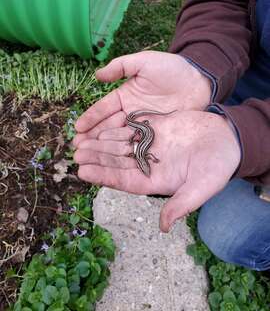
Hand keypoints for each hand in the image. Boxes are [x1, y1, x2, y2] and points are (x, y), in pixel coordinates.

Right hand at [73, 51, 210, 145]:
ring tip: (89, 158)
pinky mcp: (155, 136)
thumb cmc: (172, 69)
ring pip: (120, 139)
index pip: (103, 109)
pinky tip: (113, 162)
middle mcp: (130, 113)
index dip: (90, 118)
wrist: (200, 82)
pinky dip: (125, 153)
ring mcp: (142, 126)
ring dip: (105, 148)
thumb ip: (121, 66)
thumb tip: (97, 75)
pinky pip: (136, 145)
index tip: (77, 128)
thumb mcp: (144, 62)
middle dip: (93, 137)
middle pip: (108, 127)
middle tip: (77, 149)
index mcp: (125, 96)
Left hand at [74, 110, 240, 231]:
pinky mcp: (156, 128)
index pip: (125, 181)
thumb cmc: (218, 166)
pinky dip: (117, 129)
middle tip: (75, 154)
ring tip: (81, 141)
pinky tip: (101, 128)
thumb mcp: (201, 187)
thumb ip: (181, 204)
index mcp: (157, 181)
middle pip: (118, 162)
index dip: (104, 177)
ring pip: (121, 145)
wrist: (228, 139)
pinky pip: (133, 129)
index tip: (82, 172)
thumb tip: (163, 227)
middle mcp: (151, 164)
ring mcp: (153, 145)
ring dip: (102, 143)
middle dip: (97, 159)